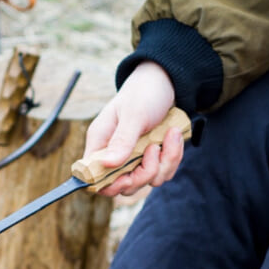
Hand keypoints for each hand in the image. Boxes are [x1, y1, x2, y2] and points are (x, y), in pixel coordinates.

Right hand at [84, 62, 184, 196]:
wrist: (166, 81)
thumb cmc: (143, 93)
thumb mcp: (134, 114)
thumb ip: (122, 140)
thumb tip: (107, 164)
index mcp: (101, 143)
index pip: (94, 177)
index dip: (110, 185)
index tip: (128, 177)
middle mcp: (114, 155)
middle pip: (124, 186)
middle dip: (145, 174)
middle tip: (155, 149)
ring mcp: (134, 158)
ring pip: (148, 181)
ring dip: (165, 161)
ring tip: (170, 134)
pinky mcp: (152, 158)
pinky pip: (163, 172)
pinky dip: (173, 156)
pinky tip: (174, 135)